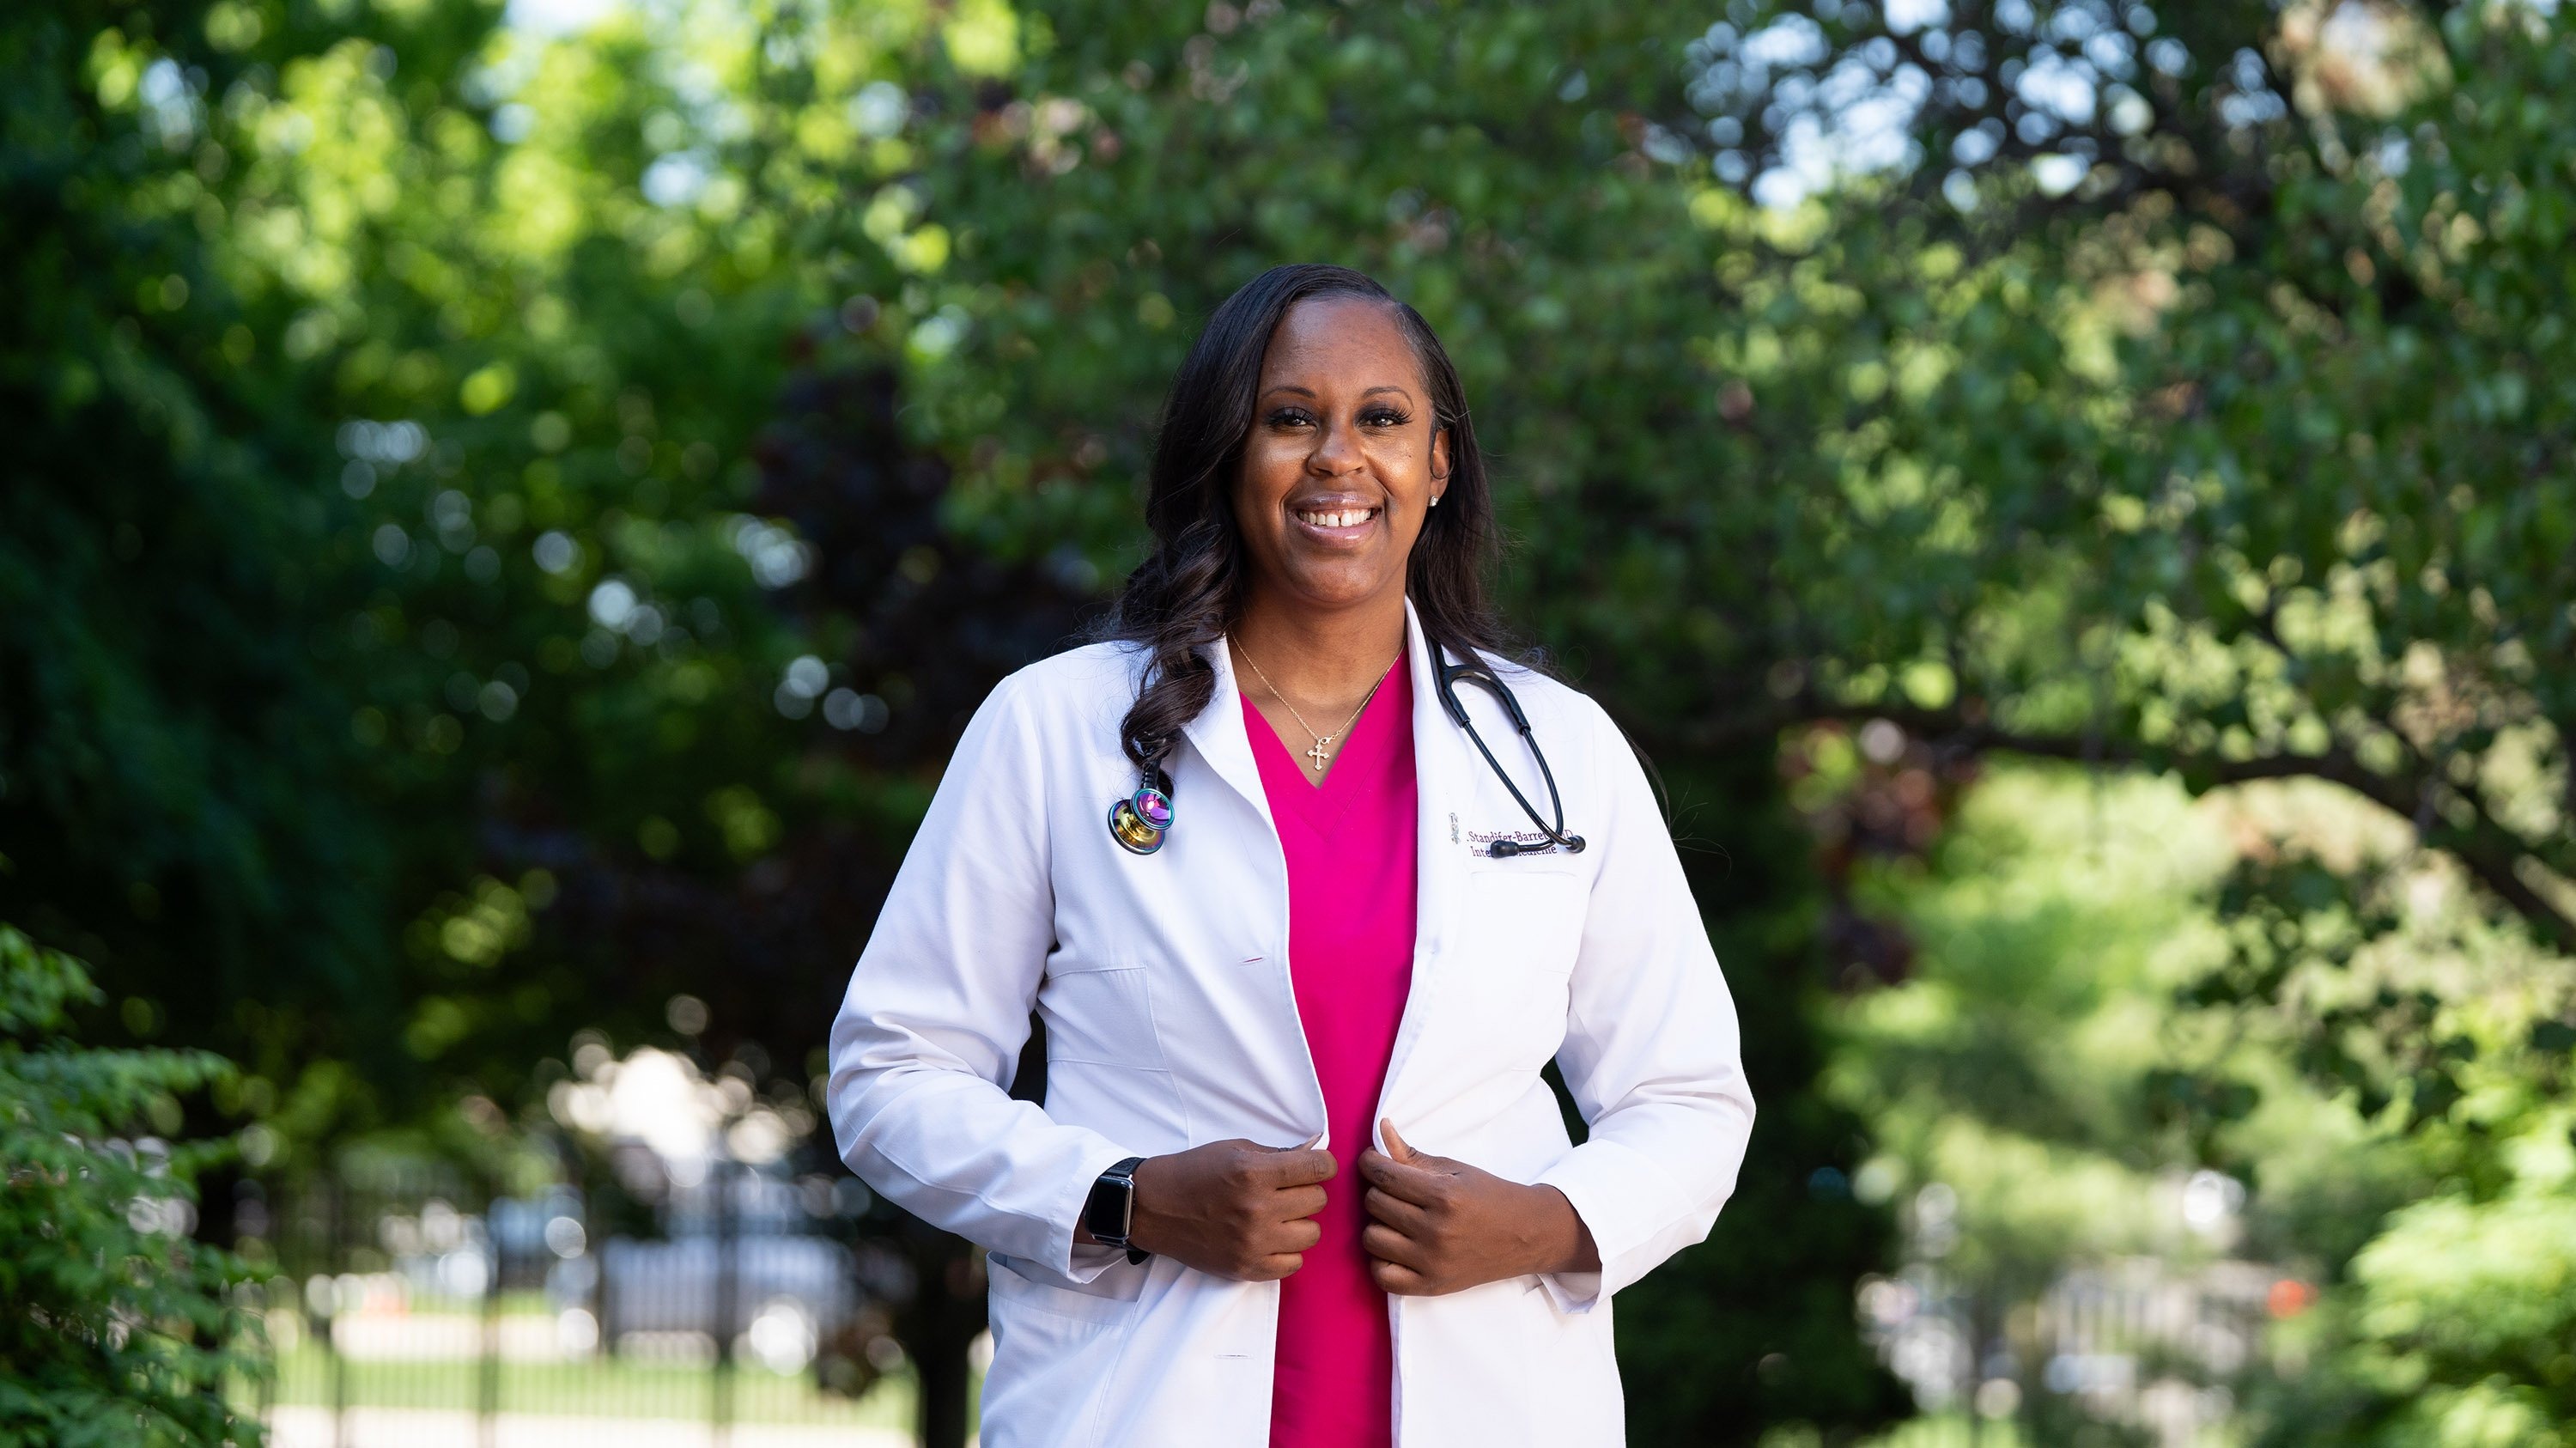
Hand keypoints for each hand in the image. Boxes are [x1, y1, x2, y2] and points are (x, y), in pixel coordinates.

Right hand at [1114, 1138, 1333, 1281]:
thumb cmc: (1195, 1171)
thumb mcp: (1235, 1149)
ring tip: (1279, 1216)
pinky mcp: (1245, 1268)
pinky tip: (1271, 1238)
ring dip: (1299, 1223)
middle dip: (1306, 1191)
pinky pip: (1293, 1264)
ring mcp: (1252, 1243)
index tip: (1314, 1166)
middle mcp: (1257, 1209)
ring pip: (1311, 1234)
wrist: (1153, 1207)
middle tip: (1286, 1190)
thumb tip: (1315, 1155)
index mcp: (1254, 1173)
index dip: (1323, 1164)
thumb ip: (1277, 1154)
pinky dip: (1287, 1251)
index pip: (1320, 1168)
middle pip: (1318, 1200)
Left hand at [1358, 1120, 1599, 1295]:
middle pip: (1374, 1204)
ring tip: (1395, 1218)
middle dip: (1378, 1190)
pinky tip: (1394, 1247)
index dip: (1370, 1163)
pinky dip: (1381, 1260)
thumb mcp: (1455, 1169)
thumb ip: (1412, 1155)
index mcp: (1444, 1195)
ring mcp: (1433, 1262)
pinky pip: (1382, 1276)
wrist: (1527, 1235)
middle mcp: (1436, 1230)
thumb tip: (1381, 1129)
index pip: (1384, 1175)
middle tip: (1393, 1189)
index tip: (1373, 1161)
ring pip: (1371, 1238)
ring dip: (1378, 1224)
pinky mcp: (1432, 1286)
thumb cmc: (1489, 1196)